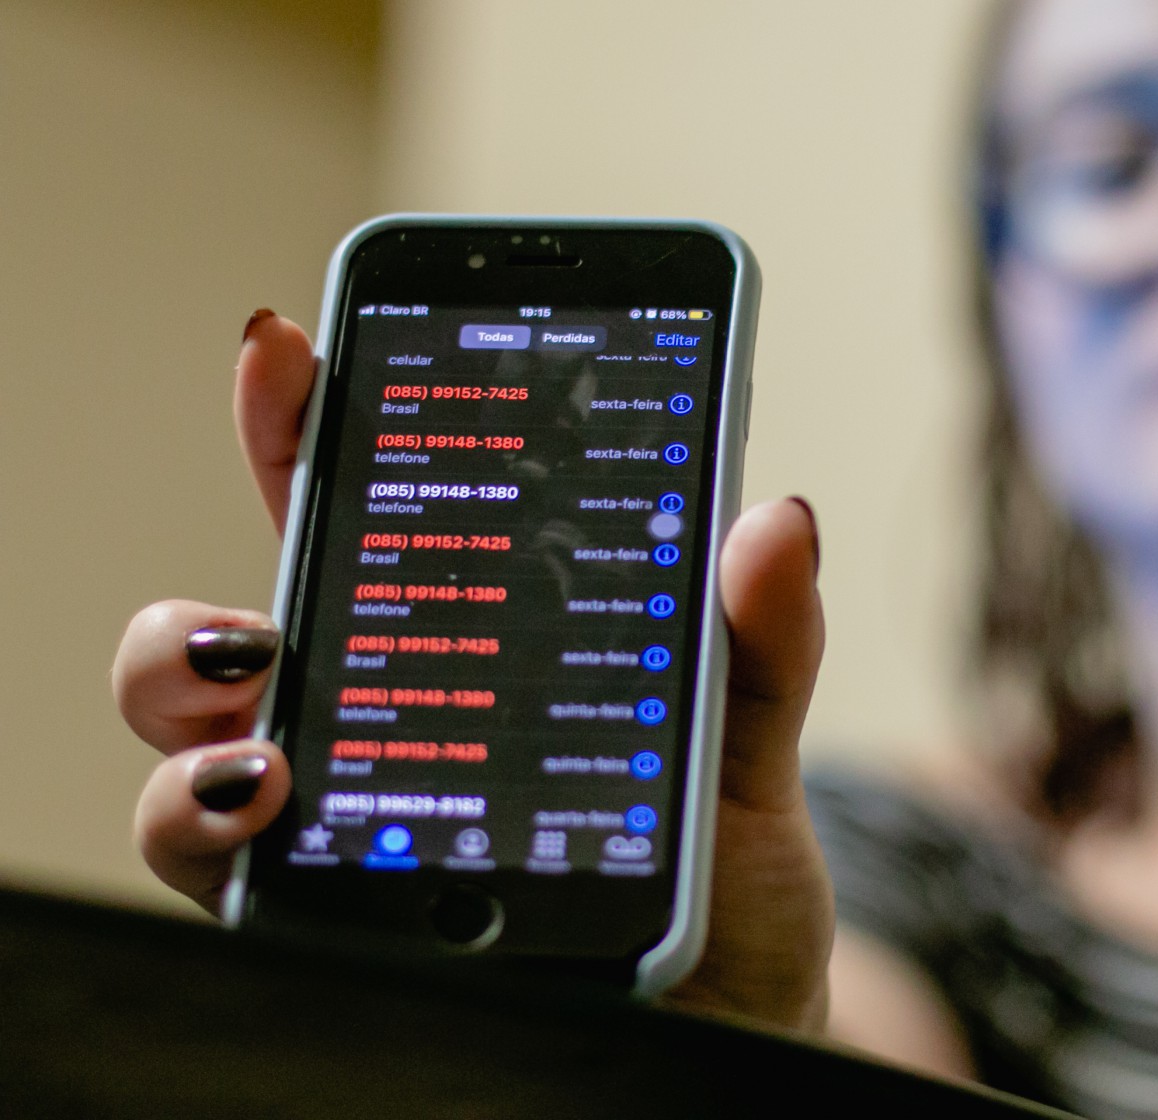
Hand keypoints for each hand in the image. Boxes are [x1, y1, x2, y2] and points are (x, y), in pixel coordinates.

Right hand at [114, 311, 834, 1029]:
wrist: (731, 1007)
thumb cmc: (723, 870)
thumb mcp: (751, 739)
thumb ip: (761, 636)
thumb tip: (778, 520)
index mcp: (481, 638)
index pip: (376, 513)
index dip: (312, 422)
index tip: (289, 343)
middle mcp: (391, 715)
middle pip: (236, 631)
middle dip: (201, 609)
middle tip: (259, 619)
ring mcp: (352, 812)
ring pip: (192, 740)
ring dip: (186, 716)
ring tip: (262, 737)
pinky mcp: (342, 909)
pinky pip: (227, 866)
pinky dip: (209, 826)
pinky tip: (269, 810)